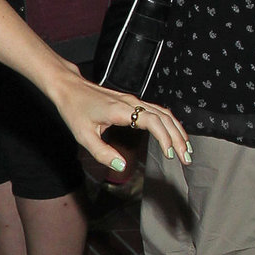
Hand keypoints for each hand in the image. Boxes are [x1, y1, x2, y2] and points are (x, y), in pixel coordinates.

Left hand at [49, 64, 190, 170]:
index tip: (170, 155)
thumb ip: (102, 153)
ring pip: (164, 113)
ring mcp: (133, 101)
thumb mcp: (83, 136)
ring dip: (177, 131)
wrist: (69, 88)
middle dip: (178, 138)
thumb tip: (121, 166)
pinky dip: (169, 124)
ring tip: (185, 150)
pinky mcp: (132, 102)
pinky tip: (173, 136)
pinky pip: (157, 112)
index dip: (165, 138)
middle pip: (165, 117)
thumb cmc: (74, 110)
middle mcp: (132, 102)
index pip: (153, 121)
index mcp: (121, 110)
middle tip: (186, 158)